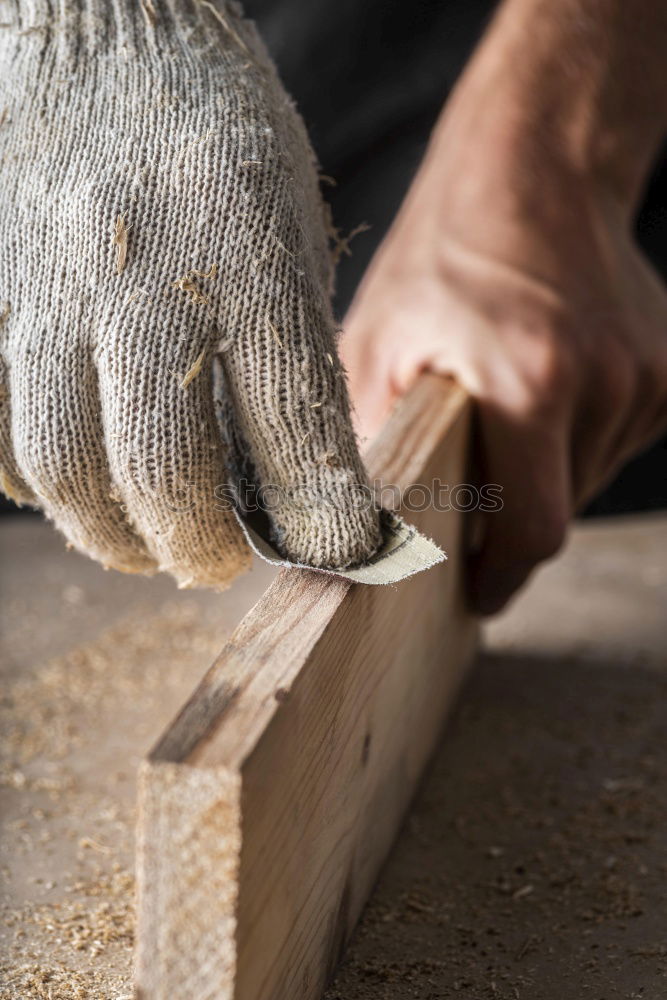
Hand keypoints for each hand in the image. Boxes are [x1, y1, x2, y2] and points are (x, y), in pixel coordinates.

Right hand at [0, 2, 379, 586]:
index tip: (337, 548)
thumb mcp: (283, 221)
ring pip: (64, 471)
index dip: (324, 519)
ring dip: (113, 536)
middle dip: (198, 547)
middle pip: (161, 471)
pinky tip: (79, 479)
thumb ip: (286, 348)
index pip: (296, 428)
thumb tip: (293, 477)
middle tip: (219, 562)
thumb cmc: (210, 135)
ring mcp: (45, 288)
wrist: (95, 30)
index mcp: (248, 251)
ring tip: (149, 542)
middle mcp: (141, 275)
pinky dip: (41, 485)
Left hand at [341, 23, 666, 613]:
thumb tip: (352, 528)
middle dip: (511, 514)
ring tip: (505, 408)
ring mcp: (646, 374)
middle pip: (560, 509)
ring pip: (588, 477)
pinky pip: (614, 441)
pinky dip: (575, 439)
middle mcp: (605, 381)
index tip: (476, 592)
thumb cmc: (441, 254)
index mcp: (531, 380)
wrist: (534, 169)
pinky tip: (545, 386)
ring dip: (543, 471)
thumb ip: (369, 441)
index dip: (502, 576)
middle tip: (468, 479)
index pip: (535, 531)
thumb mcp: (375, 343)